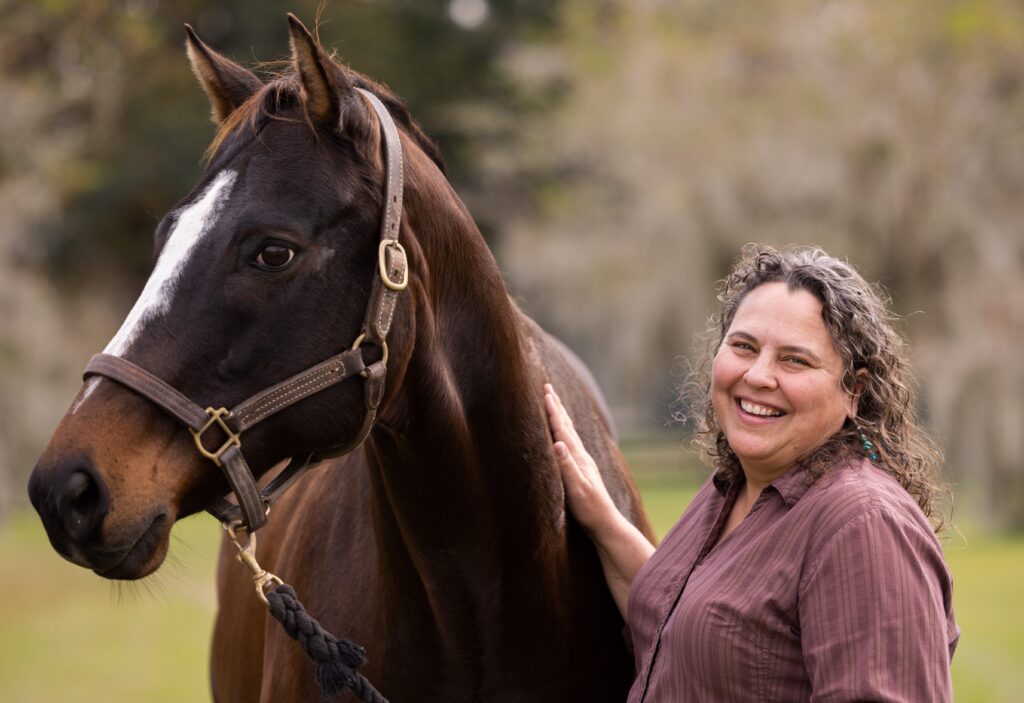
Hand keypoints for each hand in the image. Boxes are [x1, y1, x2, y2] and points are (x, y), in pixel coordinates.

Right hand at [544, 384, 618, 536]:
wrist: (605, 522)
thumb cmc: (589, 508)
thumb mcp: (576, 488)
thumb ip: (567, 466)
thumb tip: (557, 444)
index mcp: (577, 457)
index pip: (562, 429)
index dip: (553, 411)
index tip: (545, 392)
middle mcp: (581, 455)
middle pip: (567, 425)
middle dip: (556, 405)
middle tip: (547, 387)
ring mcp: (583, 460)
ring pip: (569, 431)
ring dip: (561, 415)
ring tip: (554, 402)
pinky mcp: (582, 467)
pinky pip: (571, 441)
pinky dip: (564, 430)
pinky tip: (564, 433)